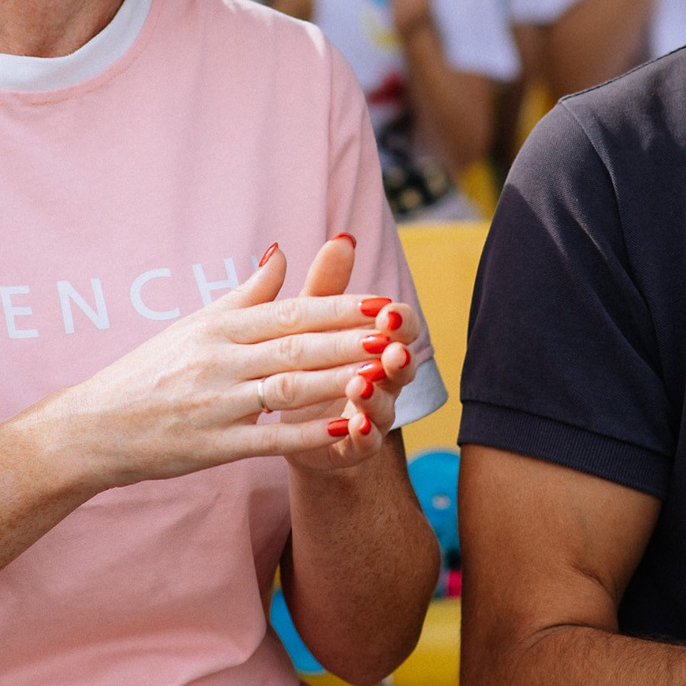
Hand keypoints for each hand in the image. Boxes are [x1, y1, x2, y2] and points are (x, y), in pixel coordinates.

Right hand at [13, 238, 418, 488]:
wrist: (94, 426)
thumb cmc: (148, 372)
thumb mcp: (195, 324)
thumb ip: (246, 294)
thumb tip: (282, 252)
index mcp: (219, 328)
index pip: (290, 311)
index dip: (340, 307)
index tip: (383, 302)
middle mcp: (219, 360)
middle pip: (296, 346)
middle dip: (351, 339)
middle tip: (399, 333)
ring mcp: (216, 403)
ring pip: (287, 389)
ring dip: (337, 381)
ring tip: (382, 376)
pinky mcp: (212, 446)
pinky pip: (268, 440)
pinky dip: (306, 435)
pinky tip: (344, 430)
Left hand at [277, 235, 421, 474]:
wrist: (284, 424)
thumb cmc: (305, 361)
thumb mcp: (309, 320)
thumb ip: (328, 285)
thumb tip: (342, 237)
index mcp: (374, 344)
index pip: (398, 328)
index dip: (399, 320)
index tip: (389, 311)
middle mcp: (381, 380)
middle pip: (401, 367)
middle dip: (398, 357)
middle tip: (392, 349)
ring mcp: (369, 416)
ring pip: (385, 407)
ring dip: (378, 396)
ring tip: (362, 385)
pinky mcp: (350, 448)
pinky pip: (363, 444)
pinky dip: (362, 435)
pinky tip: (355, 427)